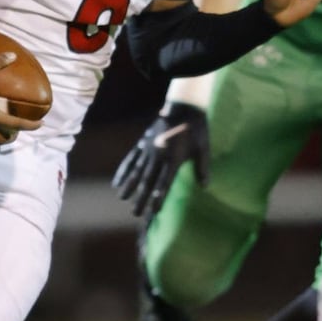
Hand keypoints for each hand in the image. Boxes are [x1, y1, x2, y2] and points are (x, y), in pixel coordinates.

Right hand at [112, 102, 209, 217]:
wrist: (183, 107)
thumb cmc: (196, 129)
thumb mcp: (204, 149)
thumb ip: (202, 168)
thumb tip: (205, 186)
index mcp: (174, 159)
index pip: (164, 183)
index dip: (158, 198)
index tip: (153, 211)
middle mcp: (158, 156)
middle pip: (148, 181)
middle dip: (141, 198)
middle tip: (135, 213)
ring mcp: (148, 149)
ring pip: (137, 171)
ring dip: (130, 186)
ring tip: (122, 199)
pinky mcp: (142, 143)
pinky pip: (131, 159)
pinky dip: (123, 171)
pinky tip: (117, 182)